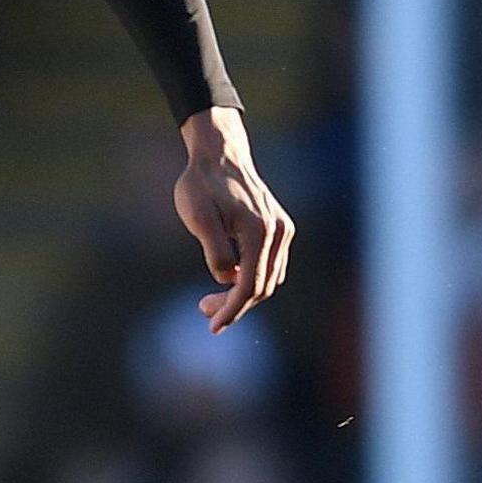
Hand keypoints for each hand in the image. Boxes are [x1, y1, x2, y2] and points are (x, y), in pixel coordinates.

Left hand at [171, 105, 291, 329]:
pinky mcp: (281, 228)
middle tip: (203, 310)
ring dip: (243, 295)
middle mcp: (278, 232)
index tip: (213, 327)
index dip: (232, 310)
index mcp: (259, 231)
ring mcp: (283, 230)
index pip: (250, 285)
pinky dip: (253, 279)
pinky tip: (230, 281)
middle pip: (262, 287)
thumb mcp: (198, 217)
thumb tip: (227, 279)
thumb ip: (214, 251)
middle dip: (234, 305)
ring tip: (211, 301)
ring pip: (269, 279)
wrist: (219, 154)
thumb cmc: (202, 184)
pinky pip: (271, 265)